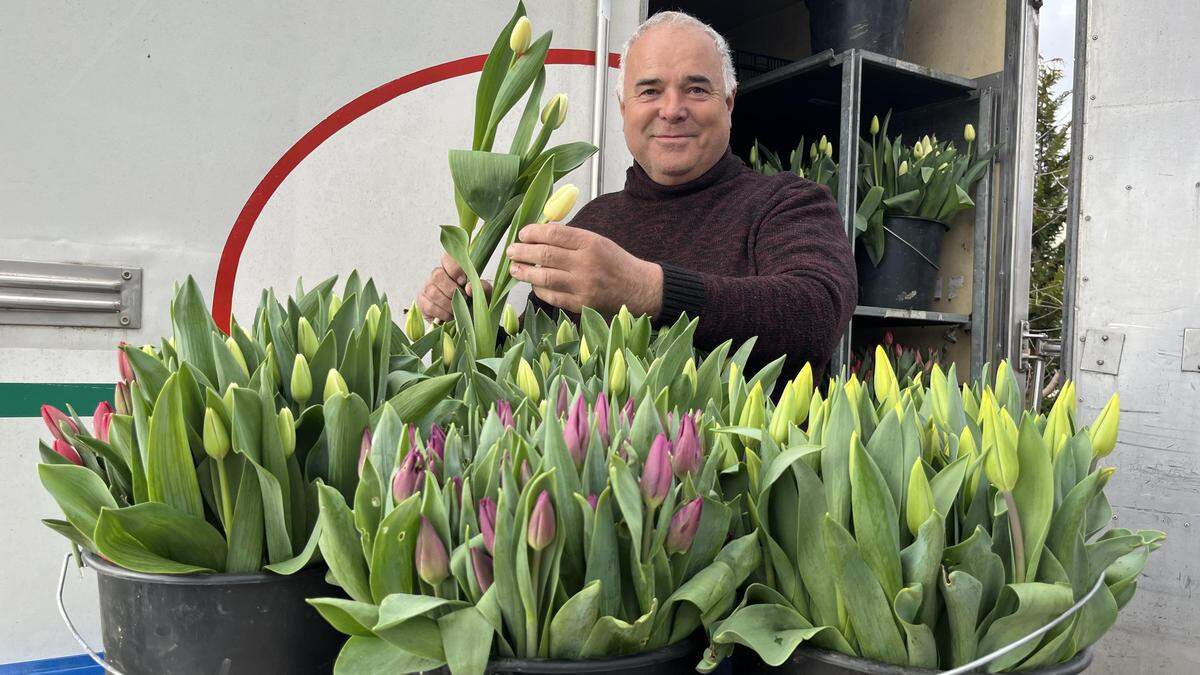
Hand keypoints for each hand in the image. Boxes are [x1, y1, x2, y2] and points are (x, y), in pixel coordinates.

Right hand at [417, 252, 491, 322]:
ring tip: (457, 310)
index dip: (454, 268)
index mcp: (452, 268)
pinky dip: (442, 313)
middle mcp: (437, 275)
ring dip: (447, 303)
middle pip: (437, 275)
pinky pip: (429, 306)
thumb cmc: (476, 303)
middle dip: (451, 289)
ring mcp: (428, 288)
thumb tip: (468, 287)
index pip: (447, 257)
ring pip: (432, 291)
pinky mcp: (422, 302)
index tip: (463, 281)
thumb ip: (482, 288)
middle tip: (463, 298)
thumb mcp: (485, 295)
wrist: (468, 319)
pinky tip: (449, 316)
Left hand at [505, 223, 662, 317]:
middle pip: (545, 255)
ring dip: (524, 272)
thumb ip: (571, 238)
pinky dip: (538, 288)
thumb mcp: (597, 241)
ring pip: (544, 277)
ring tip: (514, 268)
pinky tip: (533, 283)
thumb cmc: (614, 262)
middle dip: (522, 252)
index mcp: (590, 243)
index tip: (522, 234)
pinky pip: (551, 296)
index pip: (554, 234)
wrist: (636, 288)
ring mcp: (582, 286)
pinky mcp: (580, 304)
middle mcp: (586, 263)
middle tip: (511, 251)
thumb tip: (540, 233)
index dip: (533, 233)